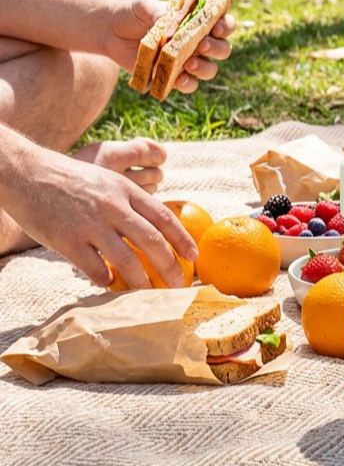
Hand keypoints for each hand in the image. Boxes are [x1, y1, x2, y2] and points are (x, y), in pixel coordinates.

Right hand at [9, 146, 197, 288]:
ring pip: (126, 259)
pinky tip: (109, 285)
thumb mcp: (107, 181)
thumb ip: (128, 202)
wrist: (27, 172)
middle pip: (152, 241)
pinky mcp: (67, 240)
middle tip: (179, 283)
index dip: (182, 239)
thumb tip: (153, 229)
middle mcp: (112, 206)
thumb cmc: (70, 179)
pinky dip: (105, 280)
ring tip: (150, 293)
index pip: (164, 218)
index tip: (194, 255)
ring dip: (141, 281)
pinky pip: (93, 268)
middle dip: (170, 266)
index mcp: (125, 191)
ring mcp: (90, 224)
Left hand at [105, 0, 234, 93]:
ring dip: (205, 68)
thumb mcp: (145, 5)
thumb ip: (159, 11)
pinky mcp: (174, 76)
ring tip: (189, 63)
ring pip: (210, 69)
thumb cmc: (133, 13)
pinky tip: (179, 79)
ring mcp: (188, 60)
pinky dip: (188, 84)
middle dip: (217, 48)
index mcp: (198, 21)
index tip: (217, 27)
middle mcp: (198, 42)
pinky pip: (190, 85)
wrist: (111, 31)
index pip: (223, 23)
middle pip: (223, 49)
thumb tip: (172, 24)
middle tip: (202, 45)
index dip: (226, 26)